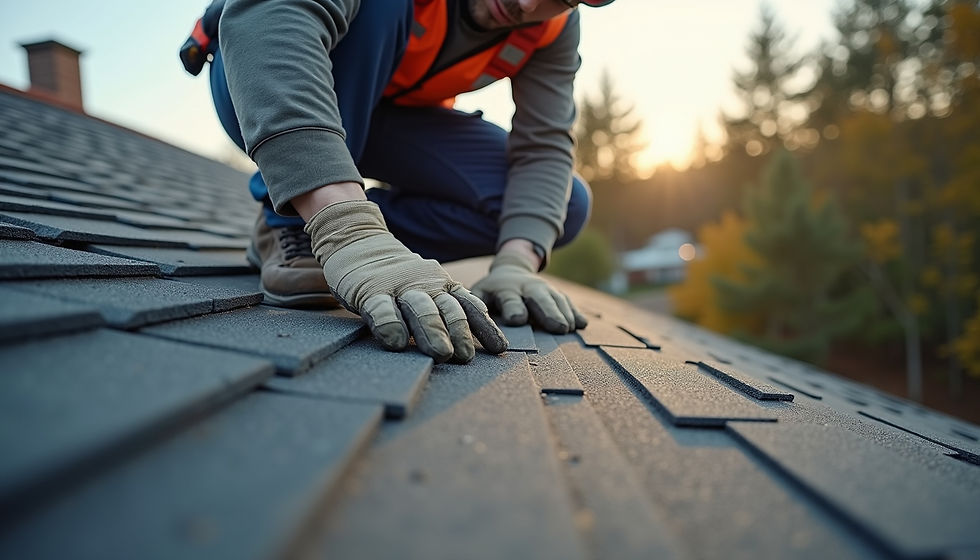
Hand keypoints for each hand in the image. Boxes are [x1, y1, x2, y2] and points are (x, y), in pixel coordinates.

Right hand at [305, 200, 508, 362]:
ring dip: (433, 331)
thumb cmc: (398, 277)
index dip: (485, 328)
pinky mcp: (369, 292)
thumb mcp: (429, 287)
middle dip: (459, 333)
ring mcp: (398, 287)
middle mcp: (425, 285)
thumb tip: (480, 336)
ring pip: (421, 309)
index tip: (498, 349)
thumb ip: (450, 306)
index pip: (469, 307)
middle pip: (448, 309)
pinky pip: (382, 309)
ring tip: (441, 354)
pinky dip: (390, 325)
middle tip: (465, 357)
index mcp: (442, 285)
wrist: (358, 243)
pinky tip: (396, 342)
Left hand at [471, 249, 587, 333]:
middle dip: (548, 312)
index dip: (513, 307)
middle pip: (539, 298)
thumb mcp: (479, 294)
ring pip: (555, 299)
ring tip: (570, 328)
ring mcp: (543, 288)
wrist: (510, 271)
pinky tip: (582, 324)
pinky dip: (575, 312)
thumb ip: (476, 307)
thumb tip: (466, 328)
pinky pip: (566, 301)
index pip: (509, 298)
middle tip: (558, 328)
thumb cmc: (491, 292)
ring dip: (564, 313)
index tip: (518, 319)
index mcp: (504, 289)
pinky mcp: (555, 293)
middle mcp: (526, 287)